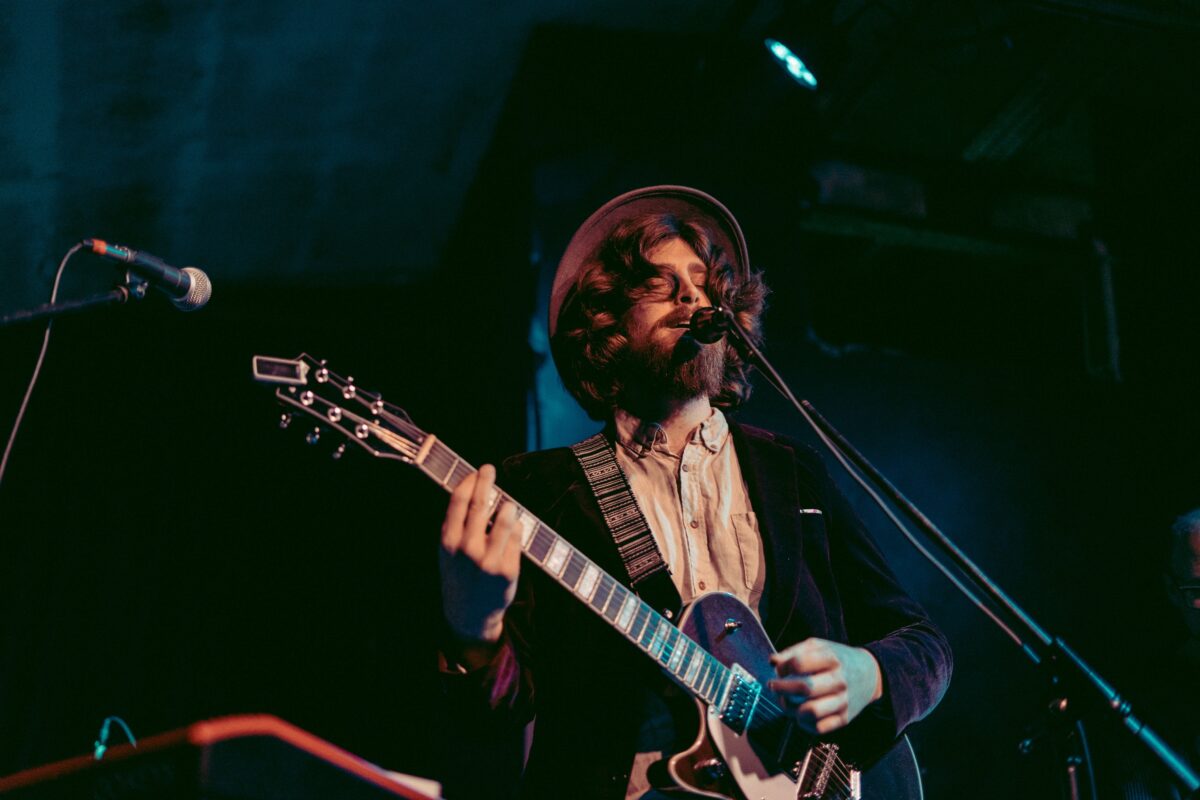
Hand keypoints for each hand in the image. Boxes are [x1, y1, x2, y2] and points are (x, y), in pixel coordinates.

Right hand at [439, 464, 521, 643]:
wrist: (469, 614)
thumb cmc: (459, 576)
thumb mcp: (448, 552)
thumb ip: (457, 525)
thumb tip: (473, 491)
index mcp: (448, 542)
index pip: (459, 501)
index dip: (469, 482)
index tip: (475, 471)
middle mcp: (468, 549)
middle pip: (480, 505)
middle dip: (486, 482)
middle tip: (489, 470)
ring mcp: (489, 560)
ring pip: (504, 519)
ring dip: (507, 506)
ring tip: (508, 504)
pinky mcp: (508, 569)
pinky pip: (516, 537)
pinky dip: (516, 527)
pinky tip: (513, 528)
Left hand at [768, 638, 882, 734]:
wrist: (869, 674)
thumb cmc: (837, 659)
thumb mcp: (818, 646)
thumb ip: (794, 652)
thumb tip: (773, 662)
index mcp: (831, 659)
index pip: (799, 664)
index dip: (782, 668)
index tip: (779, 670)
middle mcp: (839, 680)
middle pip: (804, 688)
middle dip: (781, 689)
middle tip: (773, 687)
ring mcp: (843, 701)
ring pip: (810, 712)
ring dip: (790, 709)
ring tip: (786, 702)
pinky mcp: (844, 719)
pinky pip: (818, 728)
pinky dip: (803, 723)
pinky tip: (800, 713)